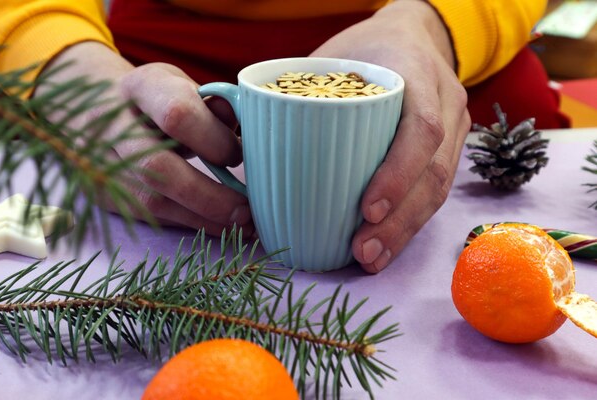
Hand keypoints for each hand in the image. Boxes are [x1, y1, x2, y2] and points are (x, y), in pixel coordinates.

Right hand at [34, 42, 253, 235]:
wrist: (92, 106)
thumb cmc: (155, 99)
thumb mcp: (184, 87)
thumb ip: (214, 108)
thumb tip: (248, 133)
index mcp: (141, 87)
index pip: (177, 115)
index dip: (214, 140)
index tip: (238, 155)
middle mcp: (111, 124)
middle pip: (156, 167)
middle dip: (208, 196)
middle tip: (245, 210)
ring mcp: (99, 162)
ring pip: (151, 200)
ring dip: (202, 218)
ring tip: (241, 225)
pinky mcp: (100, 193)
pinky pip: (149, 216)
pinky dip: (188, 223)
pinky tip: (216, 225)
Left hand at [311, 0, 470, 272]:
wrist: (411, 35)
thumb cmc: (360, 50)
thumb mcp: (330, 57)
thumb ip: (293, 90)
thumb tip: (237, 138)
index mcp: (415, 72)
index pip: (421, 127)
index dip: (398, 171)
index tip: (365, 209)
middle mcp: (445, 102)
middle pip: (434, 171)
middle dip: (399, 221)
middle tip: (362, 252)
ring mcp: (454, 127)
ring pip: (439, 189)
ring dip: (404, 231)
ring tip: (370, 259)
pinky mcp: (449, 150)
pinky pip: (435, 191)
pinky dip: (409, 222)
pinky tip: (385, 246)